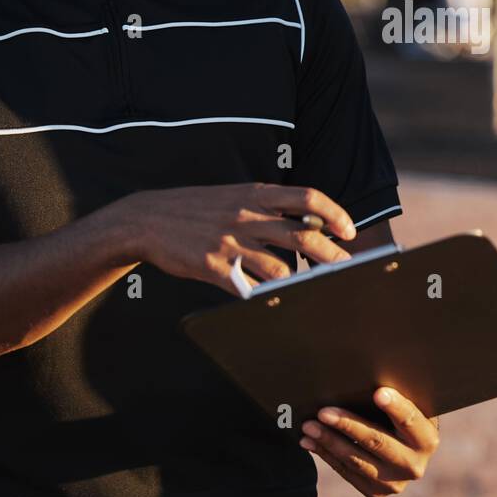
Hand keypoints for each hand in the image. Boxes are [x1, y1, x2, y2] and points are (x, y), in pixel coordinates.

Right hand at [103, 183, 356, 296]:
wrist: (148, 219)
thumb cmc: (198, 208)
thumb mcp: (235, 194)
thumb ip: (268, 207)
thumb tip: (310, 223)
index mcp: (255, 193)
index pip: (308, 198)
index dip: (335, 213)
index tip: (349, 230)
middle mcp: (247, 215)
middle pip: (303, 234)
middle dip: (331, 254)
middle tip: (347, 268)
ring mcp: (230, 242)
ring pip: (280, 267)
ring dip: (304, 282)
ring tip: (317, 291)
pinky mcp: (213, 266)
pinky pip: (248, 287)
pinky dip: (266, 296)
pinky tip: (277, 302)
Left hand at [300, 387, 439, 496]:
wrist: (406, 454)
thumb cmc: (403, 418)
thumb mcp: (410, 408)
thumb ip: (398, 397)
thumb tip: (371, 373)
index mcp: (427, 439)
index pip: (410, 420)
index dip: (395, 407)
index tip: (378, 393)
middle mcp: (413, 465)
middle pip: (377, 442)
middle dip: (348, 425)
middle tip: (323, 412)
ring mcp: (393, 483)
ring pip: (356, 460)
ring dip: (329, 441)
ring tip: (309, 426)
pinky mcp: (375, 492)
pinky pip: (346, 472)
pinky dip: (326, 454)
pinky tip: (309, 441)